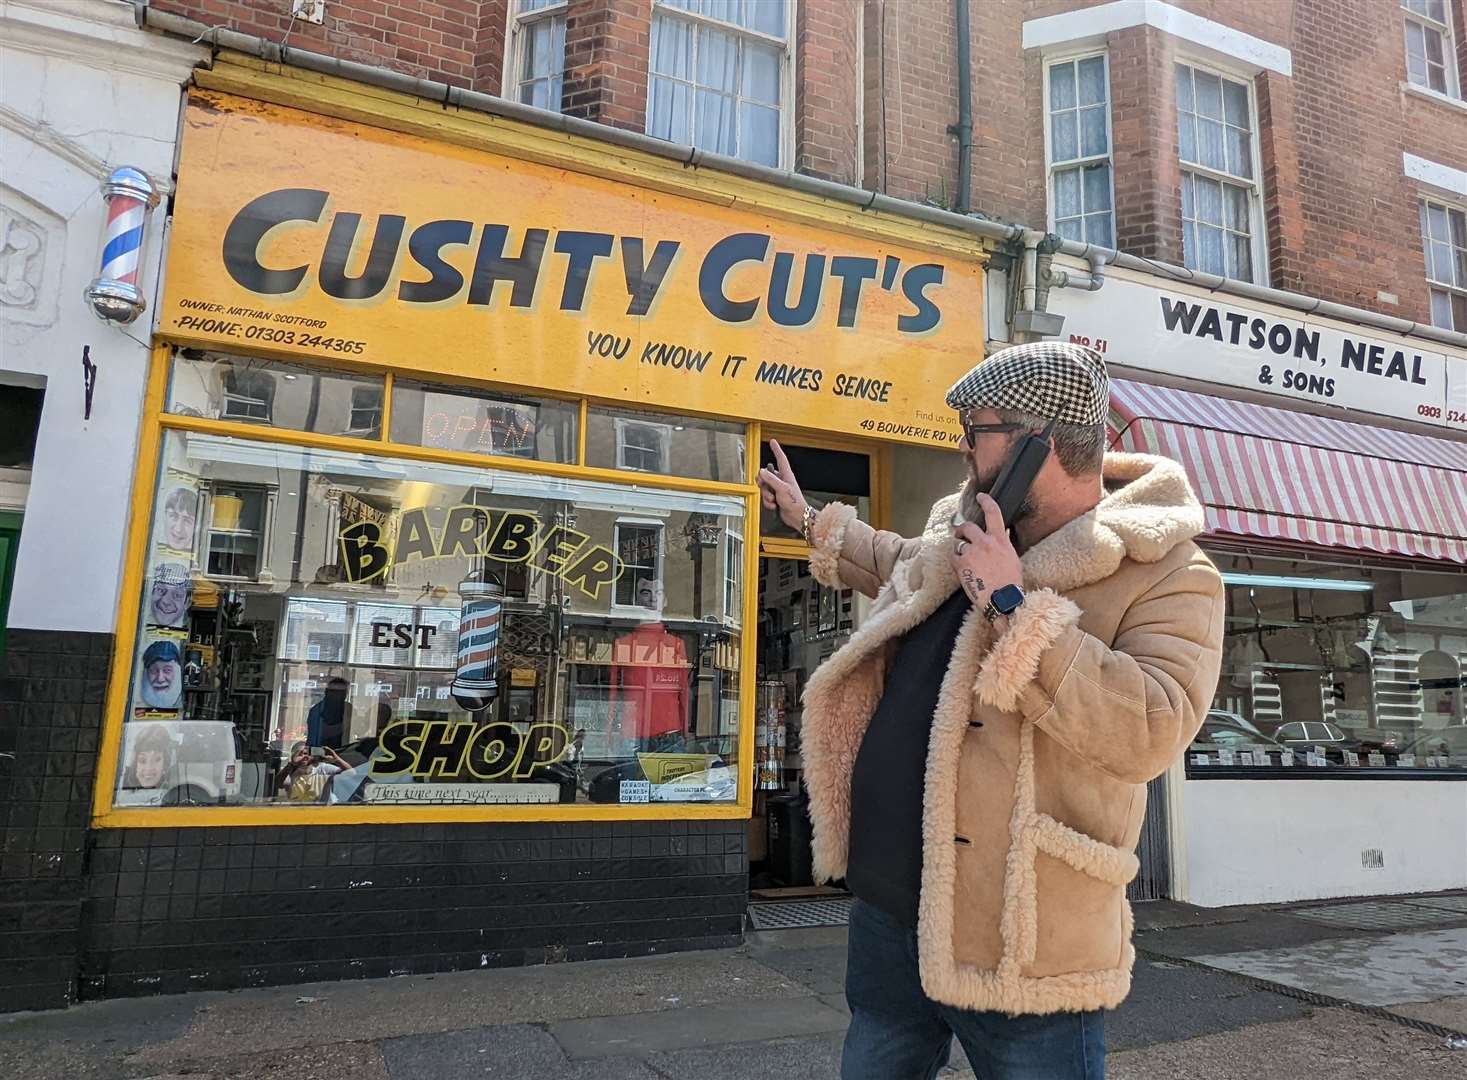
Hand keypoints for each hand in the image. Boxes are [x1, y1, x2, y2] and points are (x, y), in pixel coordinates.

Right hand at [756, 439, 808, 531]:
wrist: (797, 516)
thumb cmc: (794, 502)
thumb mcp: (781, 488)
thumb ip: (771, 479)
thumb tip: (762, 471)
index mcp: (786, 475)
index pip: (780, 458)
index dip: (776, 449)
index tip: (773, 442)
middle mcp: (782, 481)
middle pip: (767, 475)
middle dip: (763, 483)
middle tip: (765, 487)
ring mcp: (779, 489)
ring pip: (765, 488)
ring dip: (766, 495)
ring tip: (773, 500)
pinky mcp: (776, 498)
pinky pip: (766, 497)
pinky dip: (768, 502)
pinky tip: (774, 505)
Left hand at [951, 493, 1022, 612]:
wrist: (1003, 600)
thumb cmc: (1010, 582)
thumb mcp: (1012, 557)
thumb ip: (1001, 545)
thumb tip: (995, 540)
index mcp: (1000, 540)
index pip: (993, 513)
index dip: (986, 501)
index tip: (981, 496)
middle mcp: (985, 542)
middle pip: (967, 526)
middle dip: (962, 530)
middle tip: (961, 535)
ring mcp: (972, 553)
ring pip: (958, 543)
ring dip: (960, 549)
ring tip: (967, 561)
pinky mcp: (961, 564)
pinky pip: (953, 557)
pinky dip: (956, 562)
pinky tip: (964, 570)